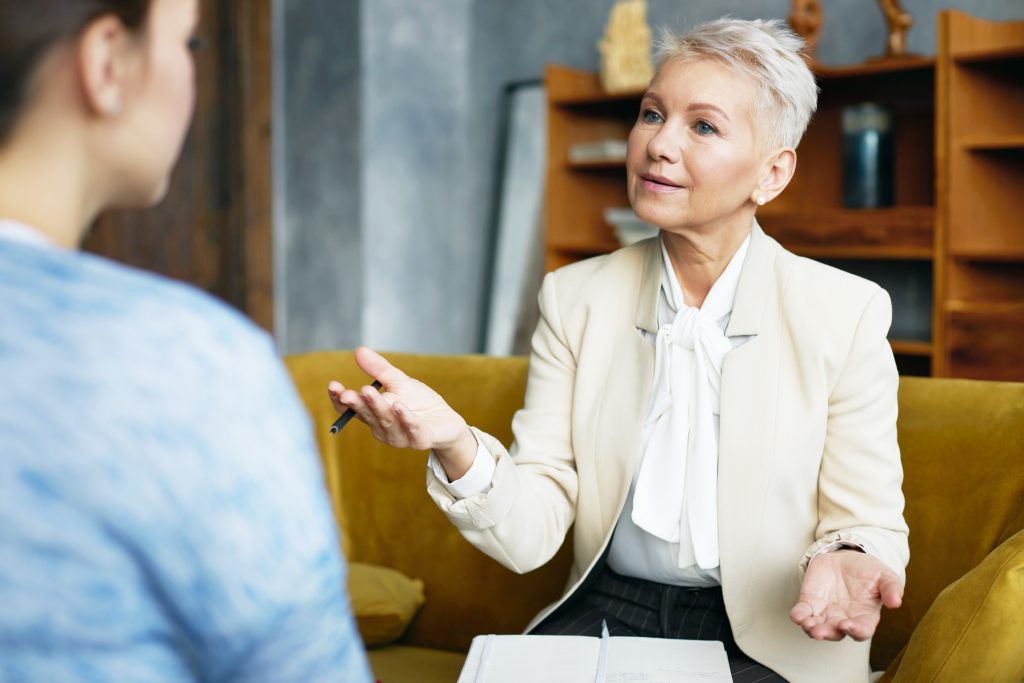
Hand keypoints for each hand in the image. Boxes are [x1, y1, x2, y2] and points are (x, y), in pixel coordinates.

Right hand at [327, 346, 476, 478]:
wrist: (447, 421)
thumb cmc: (419, 402)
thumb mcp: (399, 382)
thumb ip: (379, 369)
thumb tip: (358, 350)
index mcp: (373, 414)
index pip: (351, 410)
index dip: (340, 400)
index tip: (333, 385)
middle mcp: (382, 428)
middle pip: (367, 415)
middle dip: (357, 404)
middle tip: (348, 393)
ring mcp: (400, 436)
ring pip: (387, 422)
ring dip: (378, 408)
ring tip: (369, 391)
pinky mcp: (420, 439)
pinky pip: (412, 429)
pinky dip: (405, 419)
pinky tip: (400, 406)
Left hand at [790, 549, 902, 641]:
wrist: (846, 557)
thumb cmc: (868, 571)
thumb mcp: (884, 576)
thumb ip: (892, 588)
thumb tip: (896, 602)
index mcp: (865, 616)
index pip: (861, 630)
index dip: (855, 631)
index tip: (847, 625)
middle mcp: (844, 618)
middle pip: (835, 632)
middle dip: (827, 633)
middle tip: (819, 631)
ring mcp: (826, 612)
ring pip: (817, 626)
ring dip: (811, 628)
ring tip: (808, 625)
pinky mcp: (811, 602)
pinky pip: (803, 612)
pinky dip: (799, 615)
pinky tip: (797, 616)